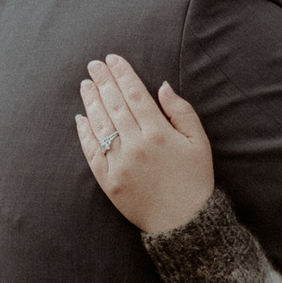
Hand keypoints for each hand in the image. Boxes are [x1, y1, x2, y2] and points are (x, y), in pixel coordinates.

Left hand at [78, 53, 215, 237]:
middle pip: (114, 105)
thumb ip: (181, 111)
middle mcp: (136, 146)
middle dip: (103, 81)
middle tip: (94, 65)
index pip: (135, 94)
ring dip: (91, 101)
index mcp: (159, 133)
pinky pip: (92, 151)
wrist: (184, 223)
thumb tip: (162, 87)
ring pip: (100, 124)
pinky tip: (82, 117)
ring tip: (86, 84)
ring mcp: (119, 164)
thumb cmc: (195, 180)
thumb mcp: (199, 142)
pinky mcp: (108, 181)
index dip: (122, 74)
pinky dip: (85, 132)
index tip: (113, 59)